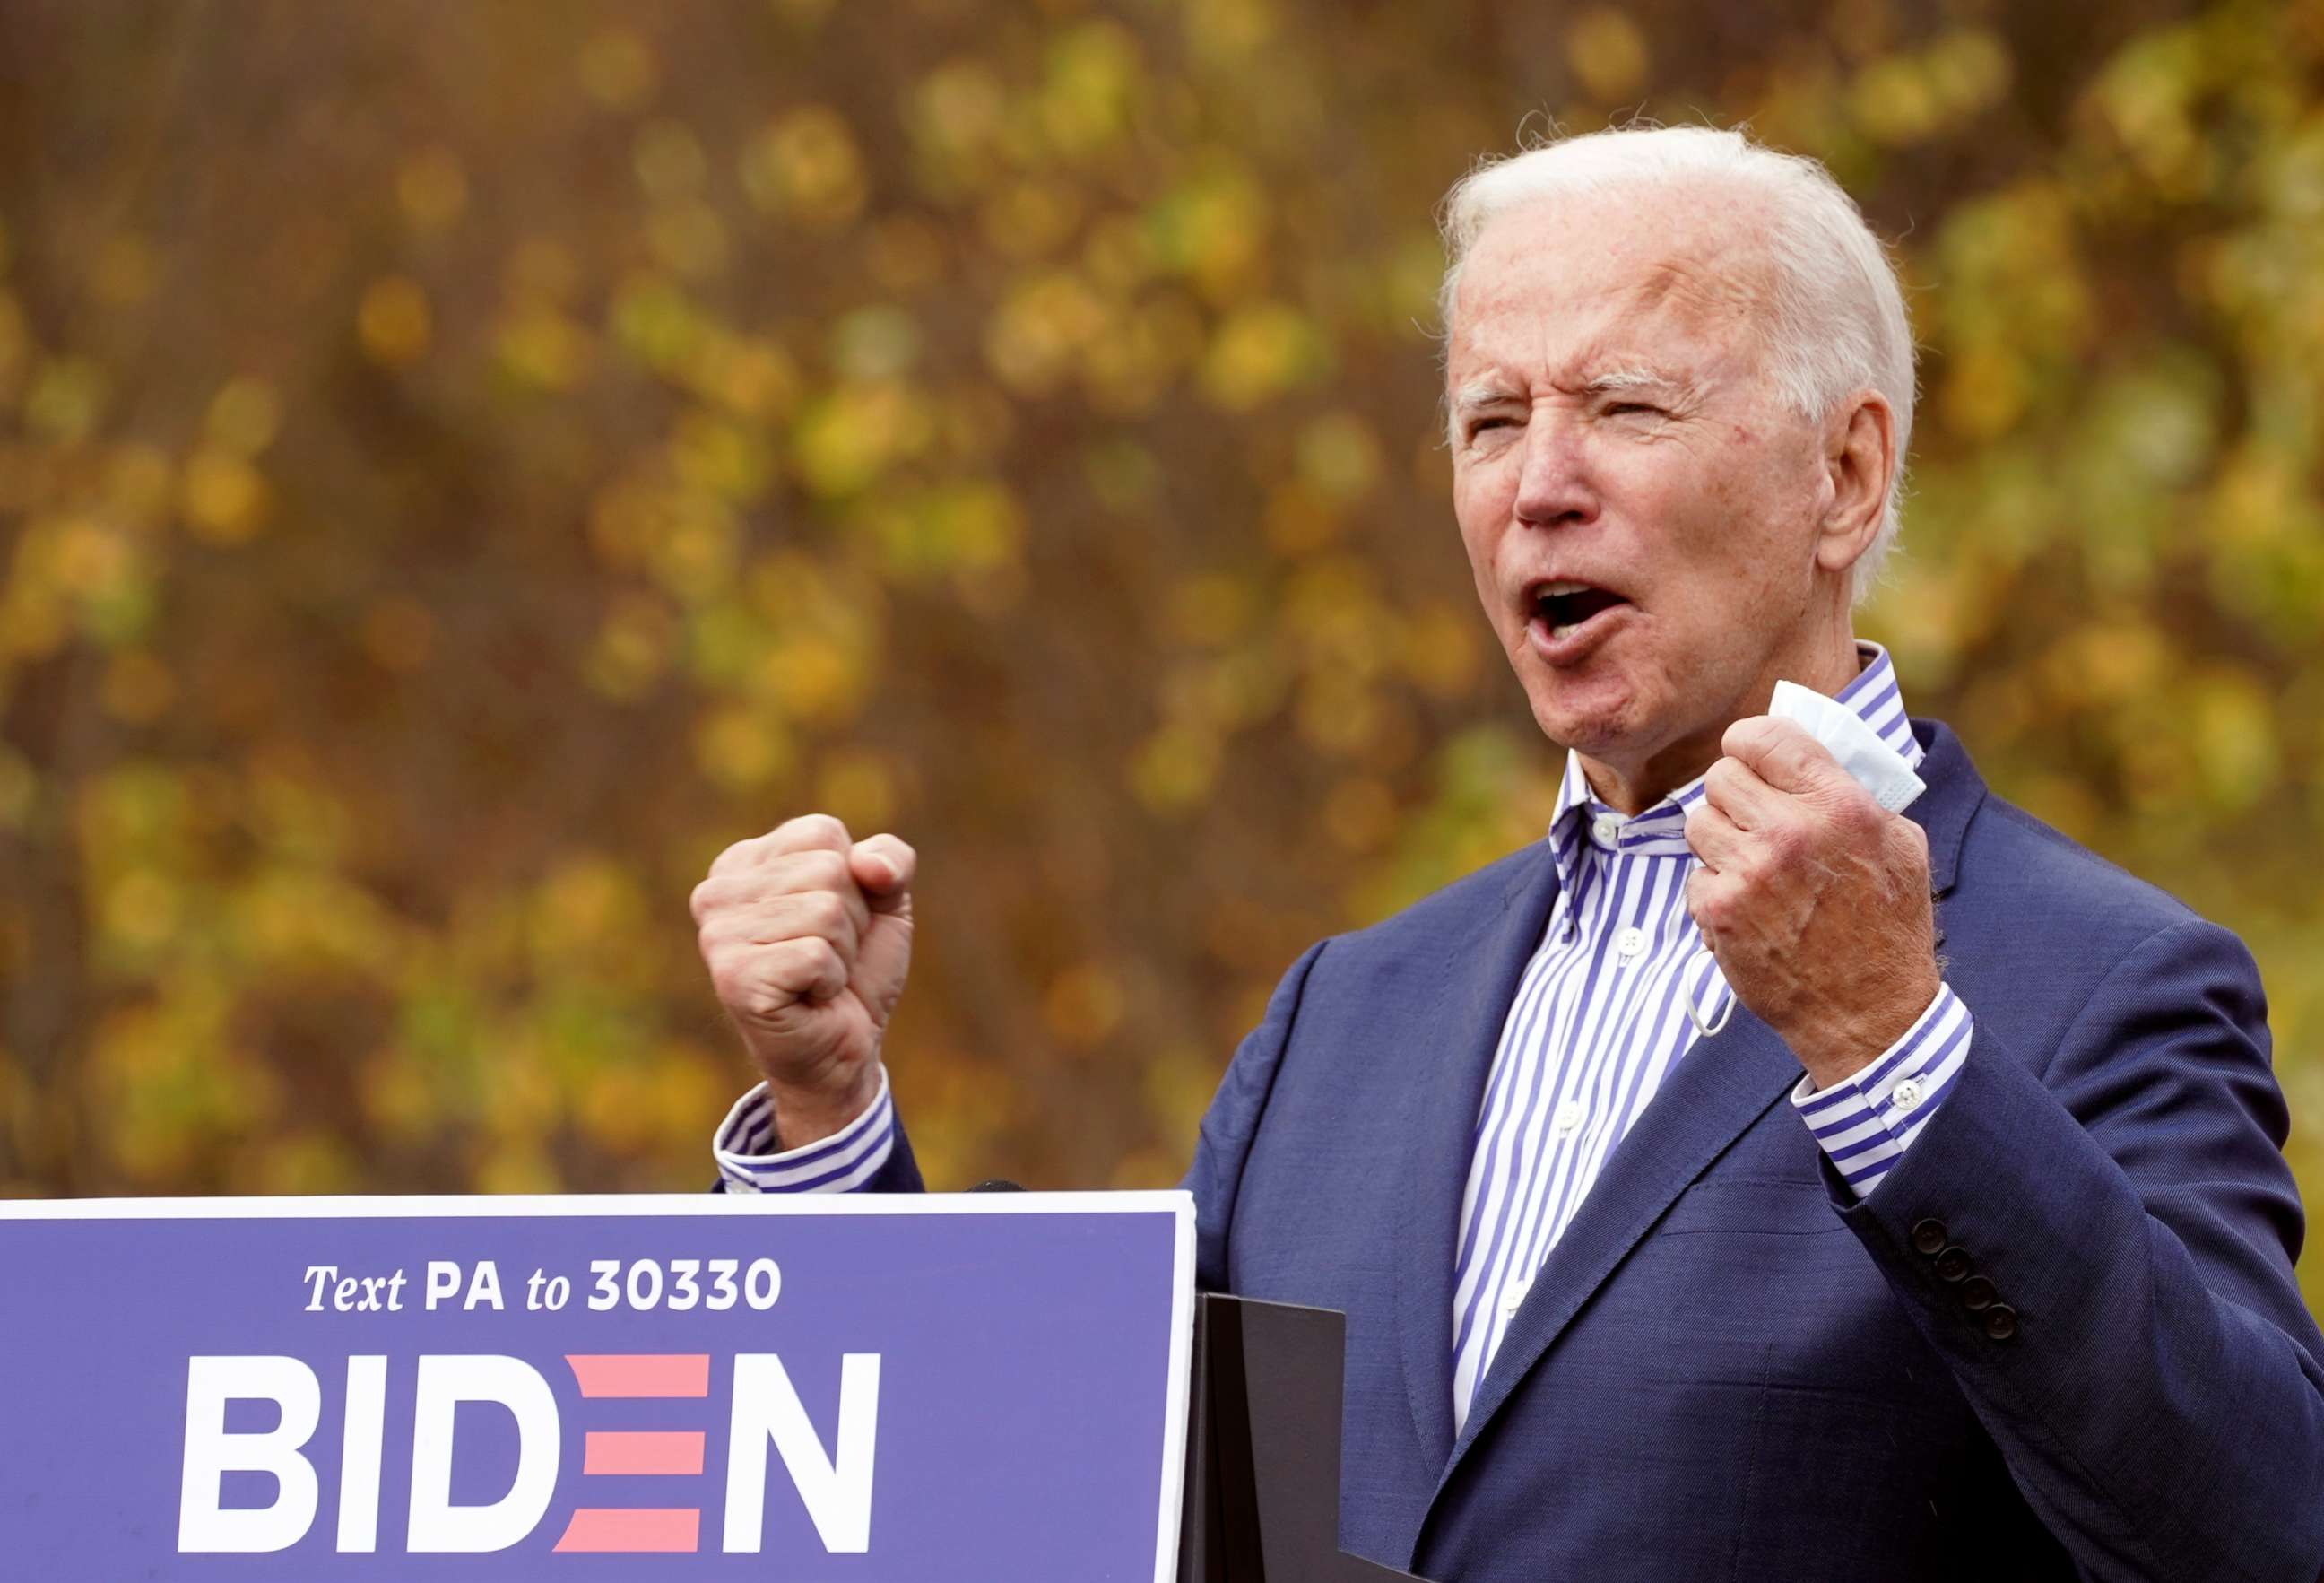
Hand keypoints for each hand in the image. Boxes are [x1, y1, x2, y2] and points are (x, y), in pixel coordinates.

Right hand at [691, 814, 916, 1147]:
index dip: (855, 881)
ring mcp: (718, 935)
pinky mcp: (733, 977)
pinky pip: (816, 954)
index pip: (823, 833)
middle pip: (828, 870)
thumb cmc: (856, 970)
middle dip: (852, 919)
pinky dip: (830, 980)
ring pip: (826, 910)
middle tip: (828, 956)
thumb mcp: (885, 901)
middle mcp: (717, 892)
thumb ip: (890, 860)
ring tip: (818, 978)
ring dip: (842, 952)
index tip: (833, 921)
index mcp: (743, 862)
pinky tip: (809, 998)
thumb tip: (868, 865)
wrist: (847, 1047)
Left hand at [1682, 716, 1938, 1087]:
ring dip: (1720, 840)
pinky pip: (1695, 874)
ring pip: (1698, 821)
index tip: (1750, 757)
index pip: (1763, 736)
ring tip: (1754, 866)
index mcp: (1840, 804)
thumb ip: (1855, 792)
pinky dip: (1715, 890)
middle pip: (1720, 775)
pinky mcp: (1720, 910)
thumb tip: (1811, 751)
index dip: (1749, 743)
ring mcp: (1750, 871)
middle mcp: (1791, 831)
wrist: (1871, 1014)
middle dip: (1734, 795)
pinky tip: (1750, 909)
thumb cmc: (1889, 927)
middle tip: (1754, 820)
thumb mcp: (1899, 845)